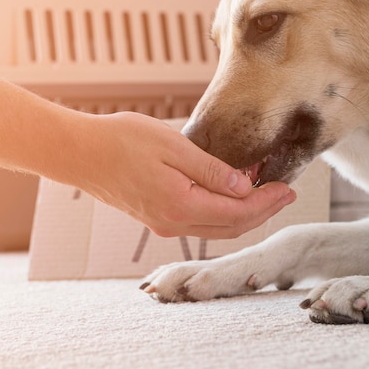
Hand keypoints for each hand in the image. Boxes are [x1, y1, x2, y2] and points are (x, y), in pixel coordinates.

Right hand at [72, 112, 296, 238]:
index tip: (289, 188)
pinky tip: (233, 194)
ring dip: (245, 213)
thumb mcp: (174, 146)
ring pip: (218, 228)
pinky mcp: (158, 217)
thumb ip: (212, 170)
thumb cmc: (122, 141)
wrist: (79, 153)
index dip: (268, 202)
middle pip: (232, 226)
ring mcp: (164, 224)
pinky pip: (202, 222)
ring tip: (266, 193)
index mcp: (181, 206)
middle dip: (263, 211)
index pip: (238, 212)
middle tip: (287, 193)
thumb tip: (244, 187)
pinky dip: (224, 212)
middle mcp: (174, 223)